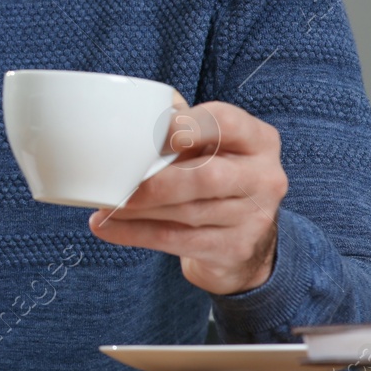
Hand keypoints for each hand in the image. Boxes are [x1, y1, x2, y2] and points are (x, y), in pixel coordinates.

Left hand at [87, 91, 287, 294]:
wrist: (241, 232)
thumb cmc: (212, 172)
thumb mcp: (208, 144)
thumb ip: (177, 128)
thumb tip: (123, 122)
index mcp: (257, 139)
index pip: (224, 123)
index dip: (183, 126)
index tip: (145, 134)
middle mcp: (264, 177)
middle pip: (208, 176)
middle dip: (157, 182)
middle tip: (118, 185)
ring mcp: (255, 217)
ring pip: (189, 212)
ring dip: (139, 210)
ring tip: (105, 204)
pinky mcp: (236, 248)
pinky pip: (178, 240)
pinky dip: (137, 233)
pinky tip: (108, 227)